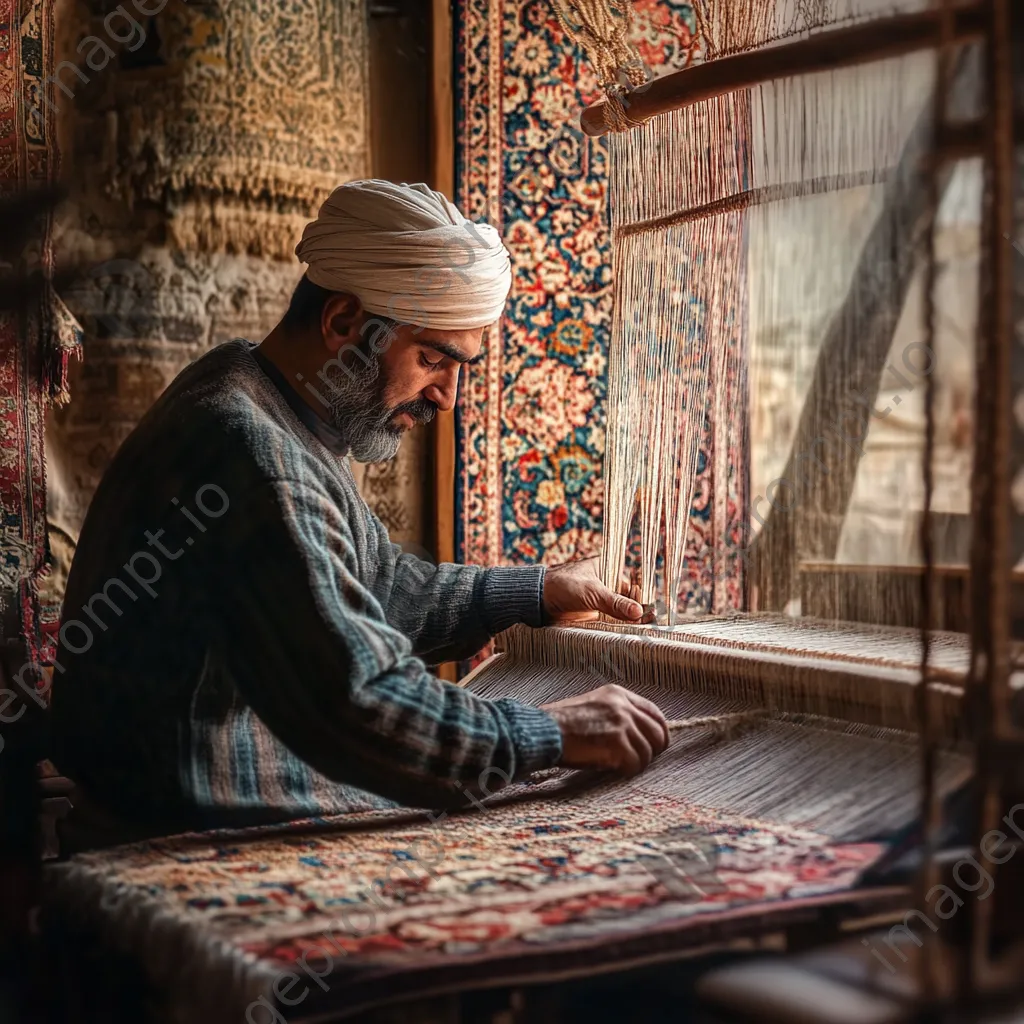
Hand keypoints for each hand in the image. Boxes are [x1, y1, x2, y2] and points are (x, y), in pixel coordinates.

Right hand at [541, 684, 669, 775]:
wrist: (543, 732)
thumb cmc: (561, 724)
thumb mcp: (594, 706)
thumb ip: (617, 713)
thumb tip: (639, 733)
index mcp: (618, 694)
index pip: (654, 713)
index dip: (658, 732)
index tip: (654, 745)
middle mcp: (623, 706)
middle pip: (658, 734)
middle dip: (652, 750)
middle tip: (637, 760)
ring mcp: (622, 725)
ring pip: (647, 753)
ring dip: (634, 763)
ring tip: (615, 764)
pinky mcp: (617, 745)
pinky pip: (635, 765)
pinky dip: (625, 771)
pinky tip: (610, 768)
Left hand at [542, 556, 644, 623]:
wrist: (538, 600)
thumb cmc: (563, 586)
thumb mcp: (593, 592)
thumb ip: (616, 603)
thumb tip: (639, 612)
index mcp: (607, 569)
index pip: (630, 585)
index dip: (640, 599)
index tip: (649, 613)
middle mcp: (605, 584)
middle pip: (627, 600)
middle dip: (635, 612)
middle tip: (647, 625)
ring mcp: (598, 600)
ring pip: (619, 612)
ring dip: (627, 622)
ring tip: (641, 632)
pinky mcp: (592, 614)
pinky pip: (609, 621)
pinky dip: (617, 627)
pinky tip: (626, 635)